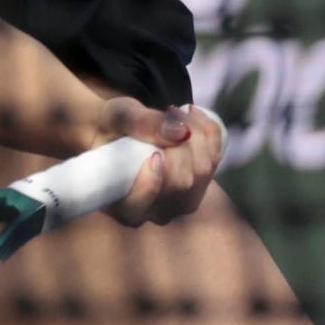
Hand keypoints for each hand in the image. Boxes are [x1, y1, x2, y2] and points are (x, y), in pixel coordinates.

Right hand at [94, 97, 225, 226]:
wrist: (120, 129)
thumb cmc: (109, 126)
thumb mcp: (116, 117)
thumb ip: (139, 124)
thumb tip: (181, 133)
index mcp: (123, 207)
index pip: (142, 207)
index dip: (151, 184)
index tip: (153, 155)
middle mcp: (154, 212)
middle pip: (181, 183)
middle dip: (178, 144)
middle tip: (165, 112)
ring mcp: (181, 202)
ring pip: (203, 170)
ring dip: (195, 134)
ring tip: (174, 111)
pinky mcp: (199, 185)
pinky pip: (215, 157)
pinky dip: (207, 130)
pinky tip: (191, 114)